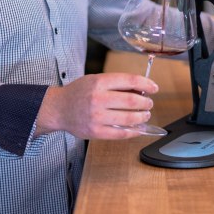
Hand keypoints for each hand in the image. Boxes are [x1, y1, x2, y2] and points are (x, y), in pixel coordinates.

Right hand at [35, 73, 158, 139]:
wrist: (58, 108)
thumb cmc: (78, 93)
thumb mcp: (95, 80)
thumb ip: (115, 84)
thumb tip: (140, 90)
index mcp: (99, 82)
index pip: (130, 81)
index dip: (146, 84)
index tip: (154, 87)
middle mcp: (98, 99)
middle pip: (132, 101)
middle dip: (146, 103)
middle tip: (149, 103)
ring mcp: (97, 117)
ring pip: (129, 118)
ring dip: (142, 117)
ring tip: (145, 115)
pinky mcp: (96, 131)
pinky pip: (121, 133)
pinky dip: (134, 131)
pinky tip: (138, 128)